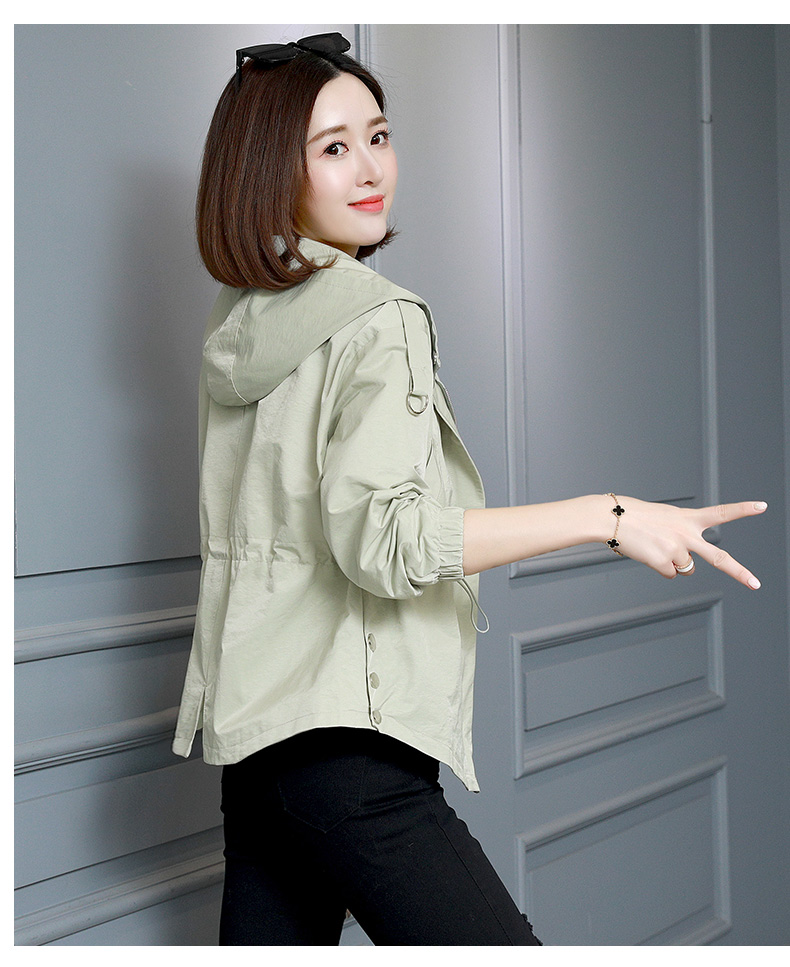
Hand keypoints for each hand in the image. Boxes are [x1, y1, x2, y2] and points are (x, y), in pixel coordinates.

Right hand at [611, 497, 766, 588]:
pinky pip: (669, 573)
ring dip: (674, 563)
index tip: (762, 506)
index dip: (743, 509)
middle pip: (719, 557)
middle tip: (756, 583)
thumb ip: (681, 532)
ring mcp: (677, 549)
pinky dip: (659, 567)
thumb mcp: (664, 517)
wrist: (611, 518)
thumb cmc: (633, 515)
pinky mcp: (664, 562)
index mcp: (688, 517)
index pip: (721, 512)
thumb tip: (684, 563)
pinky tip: (648, 553)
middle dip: (739, 572)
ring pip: (687, 569)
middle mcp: (686, 533)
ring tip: (656, 546)